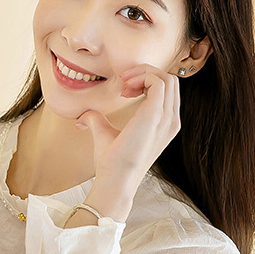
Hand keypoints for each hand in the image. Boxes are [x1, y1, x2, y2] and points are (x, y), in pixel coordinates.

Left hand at [72, 64, 180, 222]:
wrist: (114, 180)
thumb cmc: (111, 163)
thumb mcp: (105, 135)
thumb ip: (98, 121)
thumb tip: (84, 117)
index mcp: (164, 124)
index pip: (167, 90)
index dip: (146, 81)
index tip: (123, 89)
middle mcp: (170, 121)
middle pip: (170, 80)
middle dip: (145, 73)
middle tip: (122, 82)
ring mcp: (167, 119)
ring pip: (167, 78)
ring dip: (143, 73)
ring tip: (123, 84)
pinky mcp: (156, 115)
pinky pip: (159, 82)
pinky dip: (142, 77)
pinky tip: (125, 89)